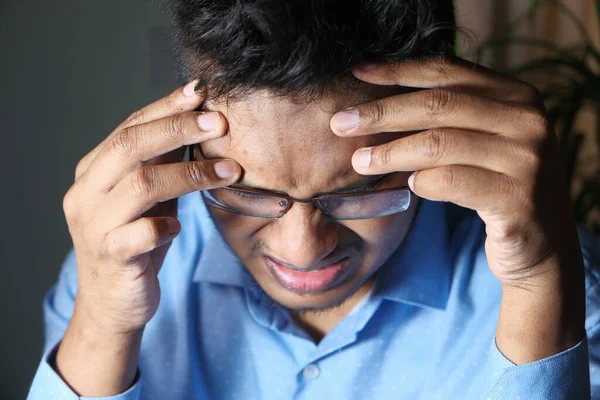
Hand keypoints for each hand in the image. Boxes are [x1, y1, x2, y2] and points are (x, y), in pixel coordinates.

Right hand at [56, 81, 240, 395]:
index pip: (130, 127)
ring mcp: (95, 225)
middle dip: (179, 128)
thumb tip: (200, 121)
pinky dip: (165, 226)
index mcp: (93, 171)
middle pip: (131, 146)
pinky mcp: (111, 257)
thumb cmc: (135, 242)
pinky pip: (140, 235)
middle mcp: (86, 192)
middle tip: (220, 122)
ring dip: (191, 174)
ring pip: (142, 185)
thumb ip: (162, 164)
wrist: (113, 303)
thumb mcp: (146, 198)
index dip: (166, 107)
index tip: (202, 92)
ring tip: (231, 170)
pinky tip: (182, 226)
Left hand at [330, 57, 585, 362]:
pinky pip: (450, 182)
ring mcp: (526, 160)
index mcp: (517, 96)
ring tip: (360, 162)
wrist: (541, 246)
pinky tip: (408, 188)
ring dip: (390, 153)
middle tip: (341, 123)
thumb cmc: (499, 187)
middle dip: (381, 113)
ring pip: (438, 144)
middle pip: (437, 105)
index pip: (448, 72)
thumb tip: (378, 104)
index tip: (358, 74)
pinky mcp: (517, 200)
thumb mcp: (482, 141)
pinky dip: (421, 183)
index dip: (398, 71)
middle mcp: (528, 121)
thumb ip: (449, 118)